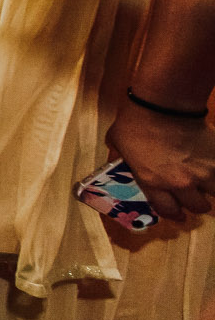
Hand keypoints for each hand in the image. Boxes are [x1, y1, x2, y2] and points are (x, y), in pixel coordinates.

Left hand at [109, 101, 214, 220]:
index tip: (178, 214)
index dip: (173, 214)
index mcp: (153, 182)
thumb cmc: (135, 122)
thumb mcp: (117, 143)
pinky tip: (214, 168)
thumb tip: (114, 159)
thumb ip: (119, 156)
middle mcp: (180, 183)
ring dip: (212, 190)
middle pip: (197, 207)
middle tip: (195, 197)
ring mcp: (202, 172)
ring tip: (208, 184)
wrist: (163, 105)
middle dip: (196, 204)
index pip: (168, 210)